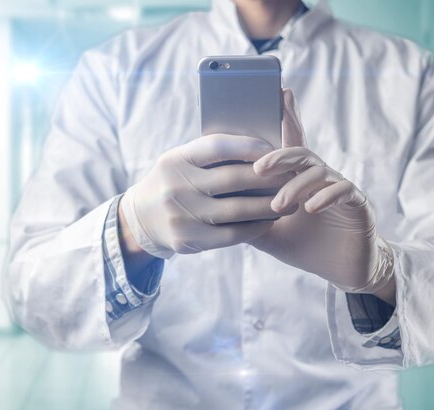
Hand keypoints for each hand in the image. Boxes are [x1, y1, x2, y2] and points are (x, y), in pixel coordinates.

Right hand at [120, 134, 292, 258]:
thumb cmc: (173, 181)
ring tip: (289, 202)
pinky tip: (268, 221)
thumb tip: (261, 148)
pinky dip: (255, 227)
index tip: (274, 149)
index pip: (217, 146)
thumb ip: (211, 154)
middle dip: (269, 178)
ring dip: (269, 206)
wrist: (141, 218)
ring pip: (237, 210)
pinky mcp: (188, 240)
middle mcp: (176, 186)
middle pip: (233, 179)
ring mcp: (181, 215)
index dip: (249, 146)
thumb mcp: (181, 160)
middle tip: (292, 177)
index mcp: (176, 159)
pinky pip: (231, 235)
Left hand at [250, 89, 395, 301]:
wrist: (340, 269)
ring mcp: (339, 187)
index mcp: (297, 178)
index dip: (287, 118)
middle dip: (279, 157)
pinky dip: (326, 197)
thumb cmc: (302, 245)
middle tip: (259, 169)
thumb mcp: (267, 232)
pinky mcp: (358, 203)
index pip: (289, 144)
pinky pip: (344, 191)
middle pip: (299, 153)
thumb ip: (246, 217)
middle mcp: (318, 177)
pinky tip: (311, 207)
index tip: (280, 93)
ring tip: (279, 205)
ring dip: (295, 187)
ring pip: (317, 172)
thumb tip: (213, 205)